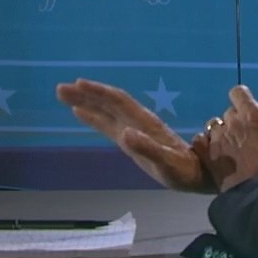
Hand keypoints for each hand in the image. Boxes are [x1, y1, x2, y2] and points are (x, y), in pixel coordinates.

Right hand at [56, 78, 214, 192]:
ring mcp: (133, 129)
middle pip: (108, 102)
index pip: (118, 101)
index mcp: (144, 123)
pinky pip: (108, 123)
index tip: (78, 84)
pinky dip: (93, 115)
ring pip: (106, 110)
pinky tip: (80, 112)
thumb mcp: (166, 163)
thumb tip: (124, 133)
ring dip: (86, 101)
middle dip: (85, 94)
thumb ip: (147, 148)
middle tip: (60, 88)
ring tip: (64, 95)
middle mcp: (136, 122)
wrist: (197, 174)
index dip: (99, 92)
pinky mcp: (131, 139)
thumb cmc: (183, 170)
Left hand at [196, 85, 257, 192]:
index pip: (238, 93)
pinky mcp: (206, 154)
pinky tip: (214, 154)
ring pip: (214, 127)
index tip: (246, 110)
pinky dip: (206, 145)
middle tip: (244, 138)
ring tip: (230, 150)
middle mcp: (231, 121)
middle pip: (228, 113)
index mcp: (252, 115)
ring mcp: (216, 137)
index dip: (242, 100)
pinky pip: (200, 140)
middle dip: (235, 122)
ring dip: (221, 134)